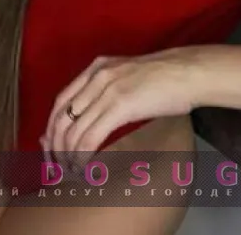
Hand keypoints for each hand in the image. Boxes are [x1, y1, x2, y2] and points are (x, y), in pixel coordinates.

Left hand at [39, 46, 200, 167]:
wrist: (188, 72)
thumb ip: (106, 92)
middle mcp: (96, 76)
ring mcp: (107, 90)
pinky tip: (86, 167)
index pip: (60, 101)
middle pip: (61, 117)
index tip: (52, 148)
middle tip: (58, 167)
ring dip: (68, 157)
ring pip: (73, 130)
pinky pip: (90, 137)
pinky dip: (83, 156)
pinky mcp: (120, 105)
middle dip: (55, 147)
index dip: (52, 128)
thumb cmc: (164, 78)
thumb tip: (87, 119)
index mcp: (96, 68)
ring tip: (73, 172)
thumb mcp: (127, 77)